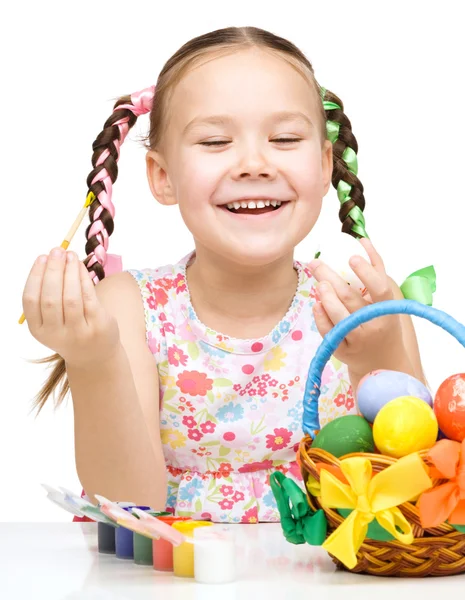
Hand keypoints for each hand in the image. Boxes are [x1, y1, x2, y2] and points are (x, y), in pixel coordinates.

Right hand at [22, 247, 119, 367]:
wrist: (94, 356)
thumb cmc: (70, 329)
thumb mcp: (52, 319)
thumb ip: (49, 294)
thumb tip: (52, 258)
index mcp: (39, 330)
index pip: (31, 300)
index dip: (36, 276)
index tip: (42, 257)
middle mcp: (56, 333)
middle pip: (51, 298)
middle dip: (53, 270)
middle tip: (57, 250)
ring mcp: (78, 332)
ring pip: (71, 297)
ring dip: (70, 272)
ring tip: (70, 255)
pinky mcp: (97, 326)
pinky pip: (89, 298)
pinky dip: (84, 279)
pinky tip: (81, 267)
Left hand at [309, 238, 406, 377]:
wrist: (384, 362)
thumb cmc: (383, 322)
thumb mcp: (387, 299)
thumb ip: (377, 270)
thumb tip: (363, 240)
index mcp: (387, 310)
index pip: (379, 288)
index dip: (366, 272)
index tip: (351, 257)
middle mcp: (373, 326)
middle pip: (349, 298)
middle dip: (329, 277)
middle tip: (316, 263)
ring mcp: (357, 340)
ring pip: (337, 315)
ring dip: (325, 296)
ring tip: (318, 283)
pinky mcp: (342, 351)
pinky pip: (327, 331)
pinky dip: (320, 315)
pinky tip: (318, 303)